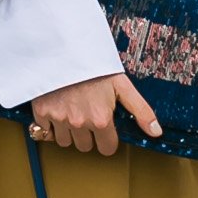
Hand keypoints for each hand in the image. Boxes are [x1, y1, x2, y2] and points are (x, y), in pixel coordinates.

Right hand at [30, 72, 161, 153]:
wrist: (63, 48)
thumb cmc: (93, 64)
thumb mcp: (122, 84)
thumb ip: (140, 110)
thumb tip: (156, 133)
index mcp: (100, 119)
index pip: (106, 149)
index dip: (108, 139)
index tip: (105, 127)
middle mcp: (79, 123)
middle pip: (85, 147)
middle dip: (88, 135)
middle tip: (88, 116)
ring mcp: (58, 119)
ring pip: (65, 142)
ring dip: (69, 132)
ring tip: (73, 112)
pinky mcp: (41, 113)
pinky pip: (44, 132)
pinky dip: (50, 126)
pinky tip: (57, 111)